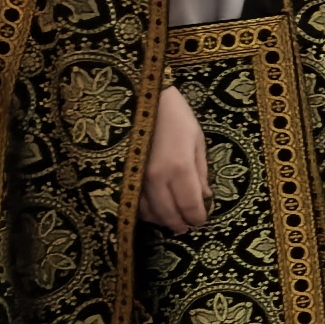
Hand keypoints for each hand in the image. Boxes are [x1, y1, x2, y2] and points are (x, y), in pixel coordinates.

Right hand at [140, 85, 208, 232]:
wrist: (138, 96)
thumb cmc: (174, 114)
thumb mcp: (197, 140)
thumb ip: (201, 171)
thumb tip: (206, 196)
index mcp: (179, 167)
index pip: (190, 206)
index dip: (197, 218)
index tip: (201, 221)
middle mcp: (155, 177)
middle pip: (168, 214)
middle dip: (180, 224)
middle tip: (187, 227)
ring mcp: (133, 177)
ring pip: (147, 212)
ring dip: (160, 219)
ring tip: (171, 219)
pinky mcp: (118, 174)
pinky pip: (129, 202)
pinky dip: (142, 210)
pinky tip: (151, 209)